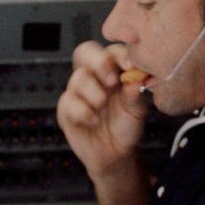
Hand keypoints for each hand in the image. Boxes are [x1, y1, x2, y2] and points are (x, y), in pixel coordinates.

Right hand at [56, 41, 147, 182]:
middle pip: (85, 53)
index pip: (111, 52)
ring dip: (94, 93)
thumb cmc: (125, 126)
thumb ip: (135, 94)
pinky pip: (69, 102)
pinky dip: (83, 111)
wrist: (114, 153)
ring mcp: (78, 91)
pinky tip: (94, 120)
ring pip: (78, 78)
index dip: (119, 54)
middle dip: (99, 63)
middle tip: (111, 81)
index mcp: (113, 71)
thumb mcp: (137, 110)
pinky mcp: (66, 109)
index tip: (129, 65)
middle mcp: (94, 77)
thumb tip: (135, 79)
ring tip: (103, 108)